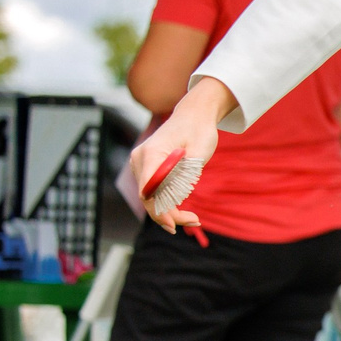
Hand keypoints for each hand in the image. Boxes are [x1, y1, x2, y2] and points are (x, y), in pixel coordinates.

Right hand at [130, 76, 231, 233]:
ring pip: (150, 197)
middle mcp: (140, 159)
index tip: (173, 224)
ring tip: (193, 219)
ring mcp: (141, 164)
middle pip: (148, 197)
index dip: (159, 210)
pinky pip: (153, 191)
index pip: (149, 189)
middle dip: (168, 214)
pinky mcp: (146, 168)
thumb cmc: (199, 130)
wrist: (193, 115)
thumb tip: (174, 198)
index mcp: (152, 153)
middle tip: (194, 221)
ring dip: (168, 211)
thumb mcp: (200, 152)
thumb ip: (186, 173)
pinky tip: (183, 213)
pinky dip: (166, 203)